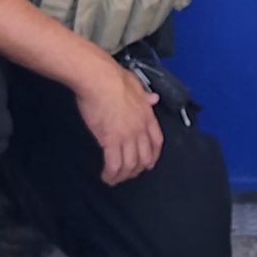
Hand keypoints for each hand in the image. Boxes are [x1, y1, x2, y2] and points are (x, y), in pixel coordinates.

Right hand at [75, 62, 163, 184]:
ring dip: (123, 175)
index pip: (156, 142)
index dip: (153, 156)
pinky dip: (111, 174)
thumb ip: (144, 95)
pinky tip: (105, 176)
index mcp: (147, 114)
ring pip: (130, 165)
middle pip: (144, 158)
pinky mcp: (111, 140)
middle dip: (137, 169)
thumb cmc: (113, 77)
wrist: (99, 78)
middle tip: (127, 173)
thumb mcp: (135, 84)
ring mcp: (127, 135)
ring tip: (114, 178)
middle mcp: (140, 128)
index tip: (147, 163)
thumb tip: (154, 98)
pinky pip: (114, 164)